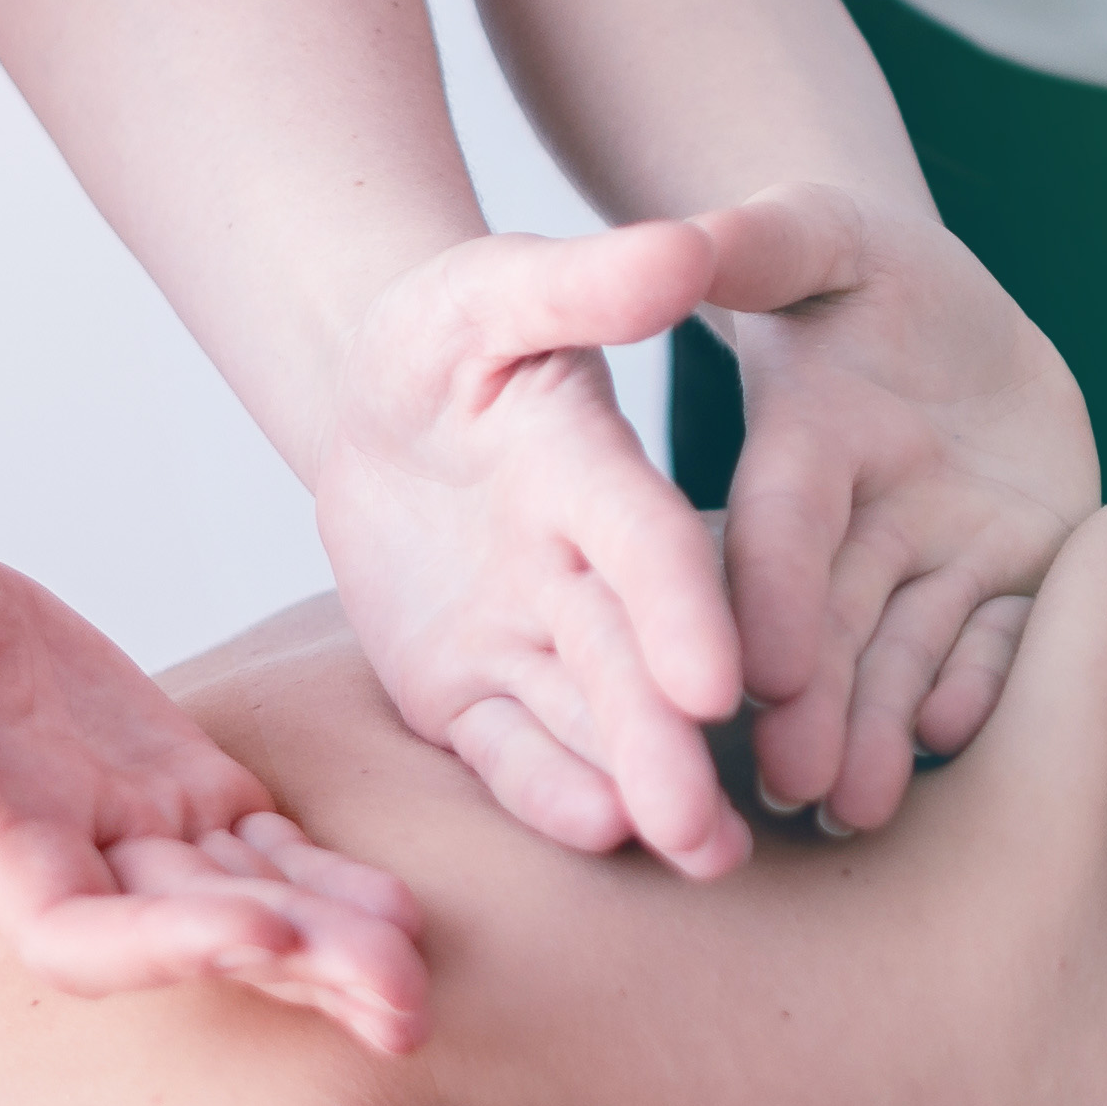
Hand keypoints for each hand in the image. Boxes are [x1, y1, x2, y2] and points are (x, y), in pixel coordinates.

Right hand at [0, 501, 427, 1057]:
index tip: (260, 934)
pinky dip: (330, 880)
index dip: (169, 944)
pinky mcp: (181, 791)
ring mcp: (136, 832)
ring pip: (249, 901)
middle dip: (297, 967)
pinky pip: (267, 850)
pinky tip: (403, 910)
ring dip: (333, 943)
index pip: (80, 933)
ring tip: (419, 979)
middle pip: (195, 937)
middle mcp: (76, 861)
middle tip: (403, 1004)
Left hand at [304, 221, 762, 876]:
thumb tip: (683, 249)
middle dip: (671, 744)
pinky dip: (545, 791)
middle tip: (721, 826)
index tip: (725, 678)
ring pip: (586, 722)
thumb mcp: (494, 287)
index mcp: (594, 472)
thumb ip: (586, 283)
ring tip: (694, 856)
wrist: (381, 398)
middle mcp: (581, 569)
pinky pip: (504, 749)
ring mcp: (531, 635)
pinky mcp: (470, 689)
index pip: (645, 544)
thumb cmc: (448, 328)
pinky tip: (597, 837)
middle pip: (630, 662)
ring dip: (639, 789)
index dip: (682, 609)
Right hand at [678, 183, 1095, 836]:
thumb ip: (761, 243)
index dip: (766, 591)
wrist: (957, 324)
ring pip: (904, 654)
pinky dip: (982, 688)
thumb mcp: (821, 234)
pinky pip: (1000, 641)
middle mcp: (855, 528)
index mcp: (800, 451)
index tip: (748, 669)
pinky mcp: (1006, 583)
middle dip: (811, 702)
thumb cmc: (872, 269)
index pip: (780, 525)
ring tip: (858, 803)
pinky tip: (953, 735)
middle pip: (831, 620)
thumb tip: (681, 243)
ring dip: (879, 728)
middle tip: (788, 784)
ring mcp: (930, 564)